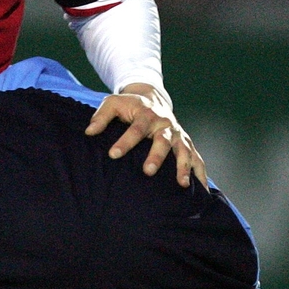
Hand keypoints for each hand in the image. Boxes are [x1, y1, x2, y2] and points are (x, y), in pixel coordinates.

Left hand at [85, 83, 206, 187]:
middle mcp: (165, 124)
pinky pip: (197, 158)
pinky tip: (200, 189)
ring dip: (184, 167)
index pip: (136, 129)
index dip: (125, 142)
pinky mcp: (186, 143)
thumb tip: (89, 132)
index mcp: (147, 114)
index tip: (113, 155)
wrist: (153, 99)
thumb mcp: (113, 103)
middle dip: (157, 156)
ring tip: (182, 184)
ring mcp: (178, 134)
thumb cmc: (130, 105)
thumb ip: (101, 117)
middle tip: (148, 171)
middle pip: (163, 141)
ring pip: (184, 150)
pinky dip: (200, 172)